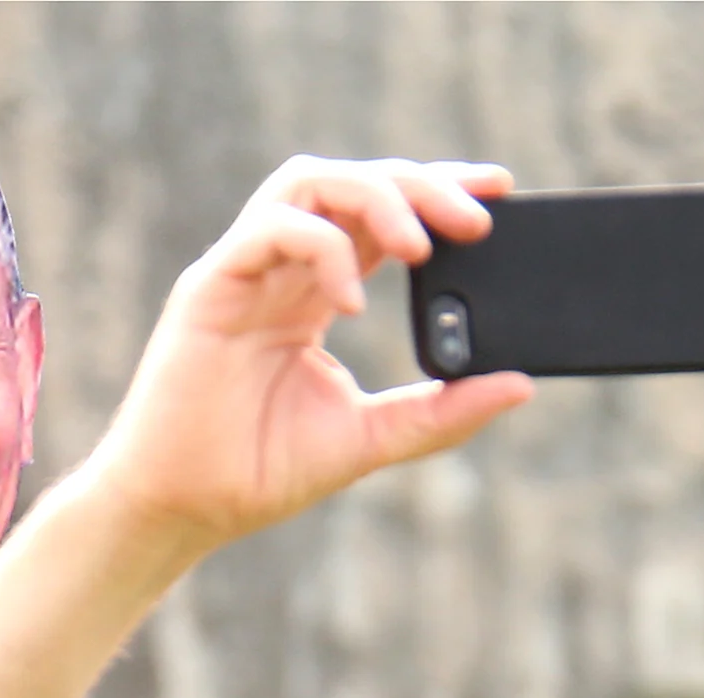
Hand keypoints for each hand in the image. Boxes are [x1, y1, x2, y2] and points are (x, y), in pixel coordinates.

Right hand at [82, 157, 535, 554]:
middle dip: (420, 185)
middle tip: (476, 218)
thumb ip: (441, 411)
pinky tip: (351, 299)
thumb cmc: (259, 472)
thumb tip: (519, 383)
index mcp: (316, 293)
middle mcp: (279, 269)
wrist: (183, 510)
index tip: (500, 191)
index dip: (436, 190)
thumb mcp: (372, 437)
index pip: (380, 214)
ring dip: (374, 197)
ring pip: (309, 181)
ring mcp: (242, 271)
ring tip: (421, 244)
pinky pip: (269, 229)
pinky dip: (321, 248)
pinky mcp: (208, 287)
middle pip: (352, 182)